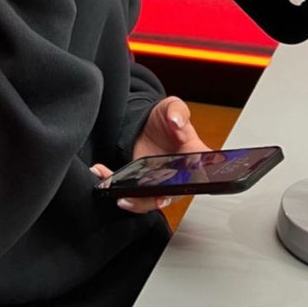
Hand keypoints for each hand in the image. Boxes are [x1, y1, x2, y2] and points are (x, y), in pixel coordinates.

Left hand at [89, 98, 211, 214]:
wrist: (145, 123)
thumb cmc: (165, 117)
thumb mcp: (173, 106)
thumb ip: (178, 111)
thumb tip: (176, 122)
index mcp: (195, 155)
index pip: (202, 174)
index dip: (194, 184)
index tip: (180, 183)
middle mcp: (180, 174)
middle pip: (173, 195)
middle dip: (156, 200)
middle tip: (143, 197)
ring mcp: (161, 181)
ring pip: (152, 200)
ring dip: (135, 200)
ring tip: (118, 193)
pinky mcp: (144, 184)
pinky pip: (134, 194)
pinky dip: (119, 190)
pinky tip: (105, 176)